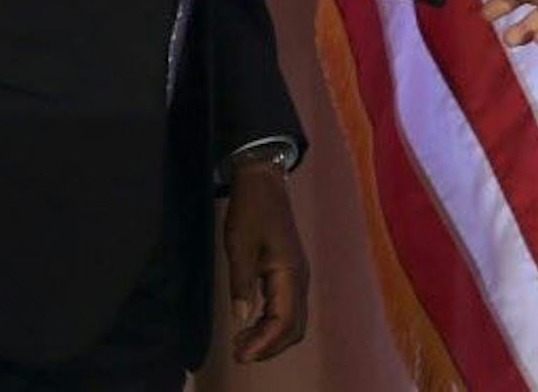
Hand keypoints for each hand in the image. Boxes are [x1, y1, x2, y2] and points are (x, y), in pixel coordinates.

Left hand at [224, 162, 308, 361]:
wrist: (264, 182)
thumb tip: (241, 320)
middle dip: (268, 346)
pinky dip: (271, 324)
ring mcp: (298, 277)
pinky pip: (287, 309)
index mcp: (289, 273)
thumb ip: (241, 285)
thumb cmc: (251, 211)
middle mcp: (300, 279)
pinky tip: (250, 326)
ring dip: (270, 337)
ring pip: (292, 321)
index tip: (239, 355)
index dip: (263, 343)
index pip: (283, 321)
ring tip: (241, 343)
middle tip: (238, 352)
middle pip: (293, 327)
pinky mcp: (290, 274)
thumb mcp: (239, 247)